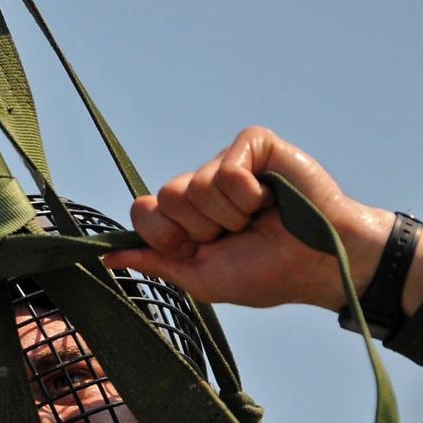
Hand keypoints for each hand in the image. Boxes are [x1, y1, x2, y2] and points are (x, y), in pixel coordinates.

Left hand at [104, 126, 398, 310]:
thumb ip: (155, 262)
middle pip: (165, 197)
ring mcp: (226, 161)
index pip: (143, 211)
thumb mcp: (201, 278)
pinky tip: (270, 199)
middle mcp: (202, 185)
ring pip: (196, 185)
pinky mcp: (253, 144)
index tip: (199, 249)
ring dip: (229, 216)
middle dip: (200, 229)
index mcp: (186, 217)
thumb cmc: (265, 273)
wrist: (316, 263)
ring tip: (258, 219)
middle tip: (234, 235)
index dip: (167, 237)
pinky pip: (227, 170)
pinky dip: (248, 196)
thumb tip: (106, 259)